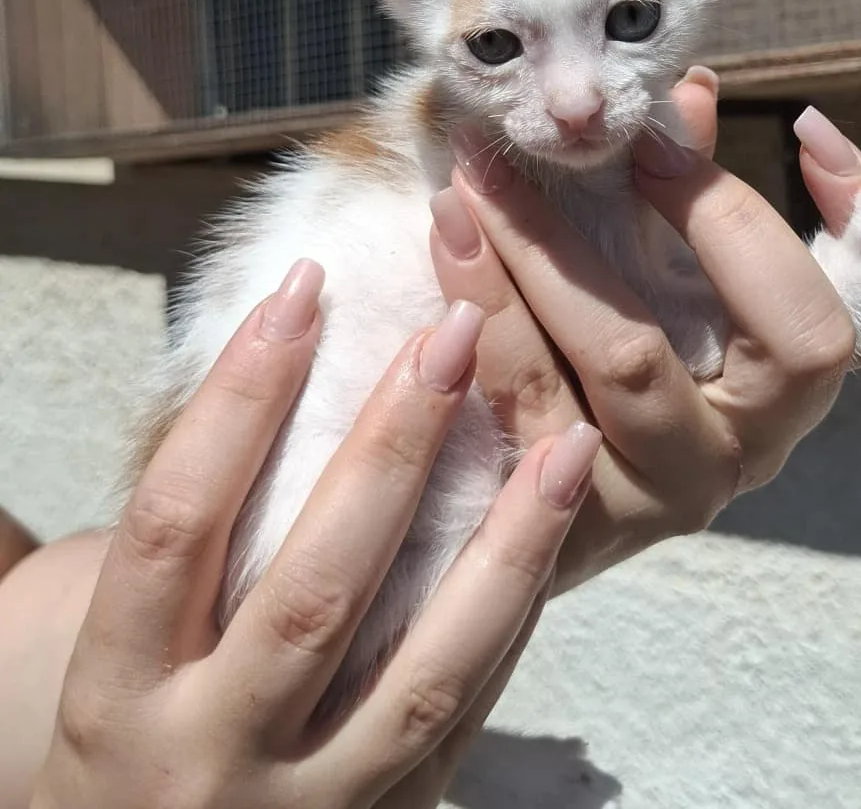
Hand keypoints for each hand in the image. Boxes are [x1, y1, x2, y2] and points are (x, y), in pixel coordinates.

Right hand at [28, 263, 599, 808]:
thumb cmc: (127, 723)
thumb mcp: (109, 632)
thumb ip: (188, 527)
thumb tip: (274, 363)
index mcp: (118, 688)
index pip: (178, 519)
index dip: (240, 394)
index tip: (304, 286)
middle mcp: (209, 755)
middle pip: (314, 587)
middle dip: (392, 447)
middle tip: (455, 329)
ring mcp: (309, 808)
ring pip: (428, 670)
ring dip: (510, 544)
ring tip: (569, 439)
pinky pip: (468, 715)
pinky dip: (516, 615)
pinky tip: (556, 531)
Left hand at [428, 69, 860, 592]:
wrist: (575, 485)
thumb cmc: (662, 343)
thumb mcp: (691, 269)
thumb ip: (697, 191)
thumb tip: (691, 93)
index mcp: (780, 401)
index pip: (804, 330)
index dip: (735, 224)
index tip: (661, 130)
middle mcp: (716, 466)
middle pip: (638, 357)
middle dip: (558, 247)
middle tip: (499, 163)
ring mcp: (624, 509)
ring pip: (550, 392)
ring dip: (493, 282)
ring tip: (453, 198)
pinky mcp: (544, 536)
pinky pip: (492, 435)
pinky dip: (463, 351)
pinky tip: (436, 277)